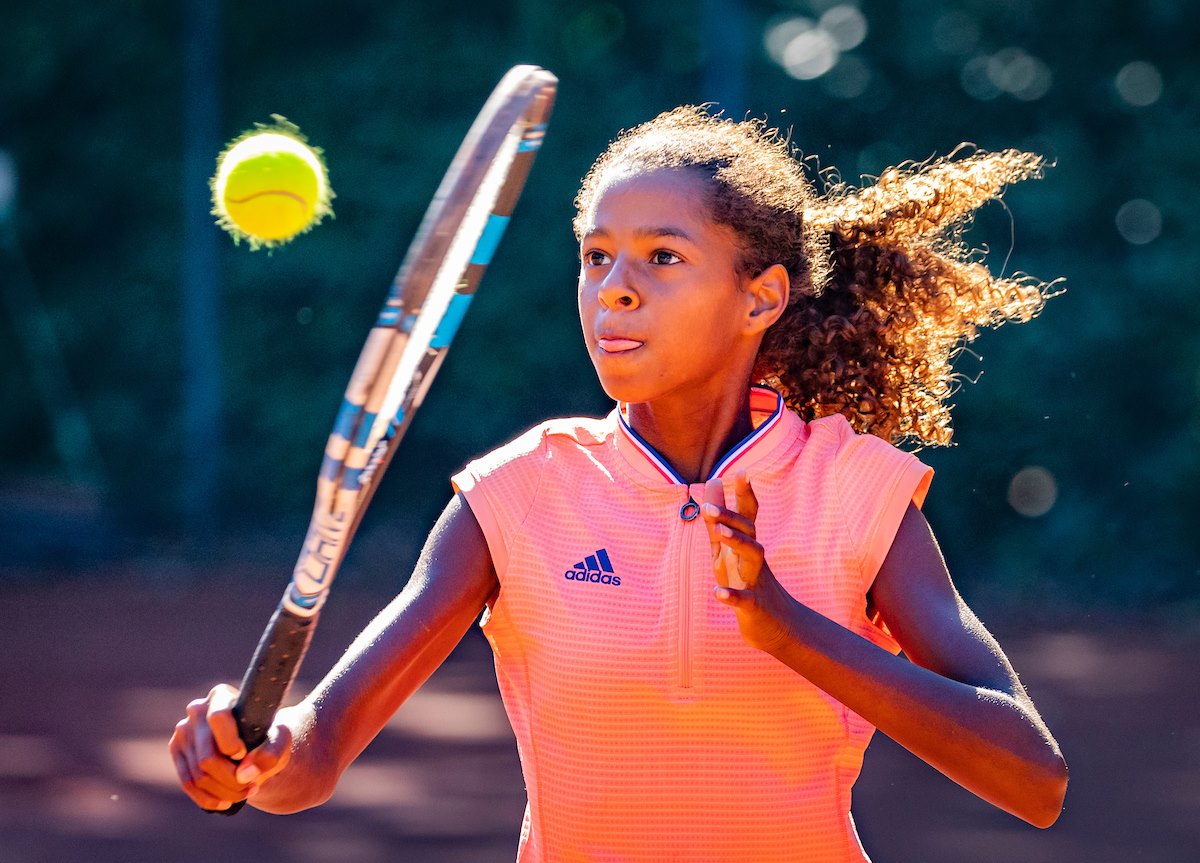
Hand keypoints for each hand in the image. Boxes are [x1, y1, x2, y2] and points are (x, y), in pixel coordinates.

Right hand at [168, 683, 291, 811]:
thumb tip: (244, 775)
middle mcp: (196, 710)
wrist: (256, 746)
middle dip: (232, 779)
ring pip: (198, 775)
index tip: (245, 755)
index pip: (218, 718)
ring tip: (245, 792)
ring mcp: (183, 732)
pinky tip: (226, 803)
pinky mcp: (177, 752)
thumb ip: (270, 754)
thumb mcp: (280, 742)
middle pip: (208, 757)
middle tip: (253, 785)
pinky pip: (188, 784)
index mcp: (221, 696)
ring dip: (224, 792)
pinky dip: (209, 798)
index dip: (231, 743)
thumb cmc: (269, 738)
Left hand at [702, 473, 795, 653]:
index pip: (747, 516)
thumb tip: (713, 482)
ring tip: (720, 532)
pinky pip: (745, 600)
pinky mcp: (754, 607)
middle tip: (708, 506)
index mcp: (747, 546)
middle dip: (730, 517)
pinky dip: (732, 596)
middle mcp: (754, 559)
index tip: (742, 471)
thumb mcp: (728, 551)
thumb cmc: (748, 582)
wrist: (776, 627)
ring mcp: (756, 581)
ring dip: (737, 543)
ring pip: (753, 557)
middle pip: (748, 531)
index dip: (745, 495)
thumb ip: (719, 518)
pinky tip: (718, 593)